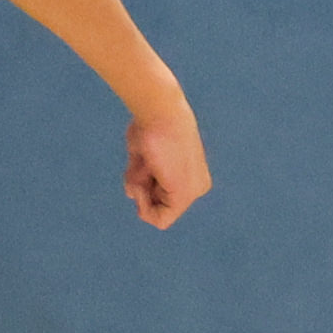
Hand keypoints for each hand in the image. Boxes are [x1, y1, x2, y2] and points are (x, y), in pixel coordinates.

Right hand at [122, 100, 212, 228]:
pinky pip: (159, 220)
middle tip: (144, 165)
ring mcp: (194, 192)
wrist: (161, 112)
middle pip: (157, 208)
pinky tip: (147, 174)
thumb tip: (134, 193)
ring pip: (155, 214)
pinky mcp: (185, 194)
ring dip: (140, 190)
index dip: (143, 192)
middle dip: (141, 191)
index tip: (142, 169)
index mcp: (192, 176)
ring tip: (146, 163)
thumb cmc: (151, 128)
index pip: (161, 202)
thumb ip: (145, 176)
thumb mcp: (146, 157)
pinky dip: (143, 204)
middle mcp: (198, 186)